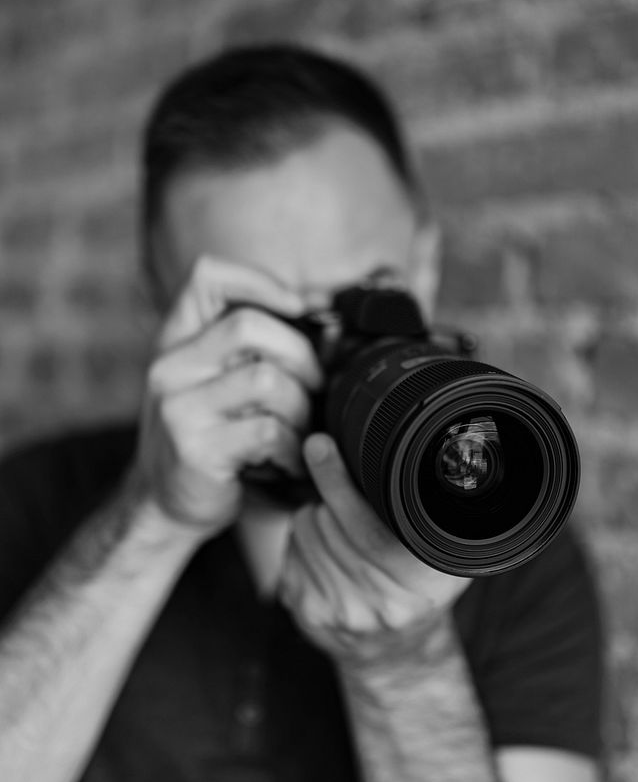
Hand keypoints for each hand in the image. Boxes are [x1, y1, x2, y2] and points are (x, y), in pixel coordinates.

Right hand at [135, 256, 322, 532]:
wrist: (165, 505)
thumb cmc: (210, 437)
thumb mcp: (219, 383)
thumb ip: (256, 350)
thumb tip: (328, 317)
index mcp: (176, 341)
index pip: (206, 277)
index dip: (260, 280)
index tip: (300, 306)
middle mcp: (169, 367)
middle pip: (248, 327)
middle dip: (300, 354)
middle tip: (317, 387)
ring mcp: (178, 408)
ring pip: (267, 382)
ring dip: (301, 410)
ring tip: (301, 433)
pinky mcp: (195, 450)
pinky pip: (268, 432)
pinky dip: (293, 449)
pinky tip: (289, 462)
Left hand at [277, 432, 471, 667]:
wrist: (396, 654)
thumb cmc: (417, 589)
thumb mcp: (441, 557)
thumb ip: (433, 516)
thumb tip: (411, 454)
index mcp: (424, 585)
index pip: (369, 527)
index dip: (339, 481)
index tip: (321, 445)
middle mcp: (383, 606)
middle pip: (329, 523)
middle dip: (327, 497)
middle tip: (340, 493)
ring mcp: (343, 614)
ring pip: (305, 533)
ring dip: (314, 519)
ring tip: (339, 529)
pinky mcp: (309, 615)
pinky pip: (290, 553)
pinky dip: (302, 542)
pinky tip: (324, 553)